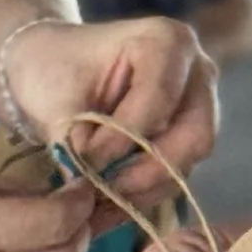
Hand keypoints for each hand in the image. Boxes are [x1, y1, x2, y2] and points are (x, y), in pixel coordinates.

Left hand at [4, 14, 218, 202]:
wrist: (53, 69)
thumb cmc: (53, 68)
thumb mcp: (54, 96)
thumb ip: (74, 136)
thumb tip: (88, 182)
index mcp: (167, 41)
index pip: (157, 99)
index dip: (121, 138)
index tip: (82, 162)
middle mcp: (196, 72)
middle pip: (194, 135)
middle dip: (145, 171)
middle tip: (100, 191)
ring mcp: (198, 108)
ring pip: (188, 162)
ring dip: (142, 190)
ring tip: (95, 207)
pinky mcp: (186, 141)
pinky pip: (175, 177)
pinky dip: (140, 196)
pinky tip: (104, 209)